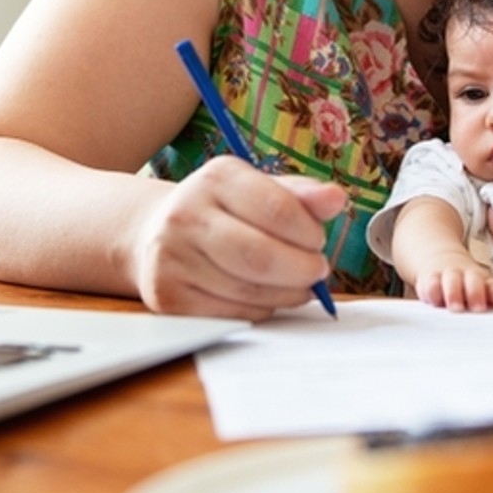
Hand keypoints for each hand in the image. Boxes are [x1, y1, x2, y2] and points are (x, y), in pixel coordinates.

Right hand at [130, 157, 344, 319]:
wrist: (155, 233)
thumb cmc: (223, 211)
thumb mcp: (260, 189)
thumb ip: (301, 196)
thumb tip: (336, 199)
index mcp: (216, 178)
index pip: (278, 209)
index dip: (310, 233)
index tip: (318, 241)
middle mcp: (186, 215)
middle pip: (261, 257)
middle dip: (303, 269)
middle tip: (316, 270)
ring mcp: (172, 259)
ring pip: (249, 291)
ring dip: (287, 294)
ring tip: (295, 284)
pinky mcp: (168, 298)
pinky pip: (232, 314)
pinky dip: (261, 310)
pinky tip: (264, 296)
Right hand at [413, 258, 492, 312]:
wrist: (442, 262)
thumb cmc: (466, 285)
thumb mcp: (482, 292)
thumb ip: (492, 302)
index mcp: (484, 282)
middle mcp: (467, 277)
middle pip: (474, 281)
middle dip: (476, 293)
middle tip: (478, 307)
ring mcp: (448, 277)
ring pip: (452, 281)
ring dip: (454, 293)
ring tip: (456, 307)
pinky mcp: (430, 281)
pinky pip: (431, 285)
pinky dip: (433, 292)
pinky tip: (435, 301)